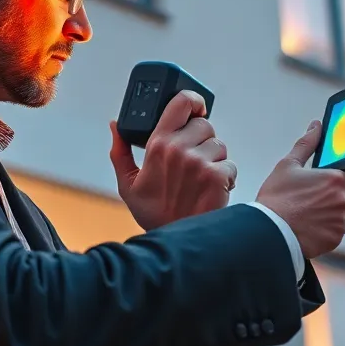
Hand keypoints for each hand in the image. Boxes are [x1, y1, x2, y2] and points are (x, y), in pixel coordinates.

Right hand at [109, 90, 237, 230]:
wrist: (175, 244)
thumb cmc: (153, 213)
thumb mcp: (128, 184)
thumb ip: (120, 152)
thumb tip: (115, 124)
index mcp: (157, 144)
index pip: (181, 103)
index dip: (193, 101)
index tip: (197, 108)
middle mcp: (179, 149)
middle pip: (205, 125)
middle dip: (202, 141)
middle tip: (194, 161)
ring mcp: (200, 163)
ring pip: (219, 145)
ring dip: (215, 160)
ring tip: (201, 179)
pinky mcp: (218, 177)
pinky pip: (230, 165)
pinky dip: (226, 177)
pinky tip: (212, 190)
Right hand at [255, 120, 344, 259]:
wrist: (268, 232)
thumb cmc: (276, 199)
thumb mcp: (288, 165)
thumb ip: (307, 144)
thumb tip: (316, 127)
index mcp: (336, 180)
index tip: (331, 186)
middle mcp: (343, 201)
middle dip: (337, 200)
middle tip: (315, 201)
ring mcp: (340, 222)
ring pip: (341, 218)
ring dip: (330, 216)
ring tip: (306, 215)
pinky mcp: (334, 239)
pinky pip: (334, 233)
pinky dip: (324, 231)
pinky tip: (307, 227)